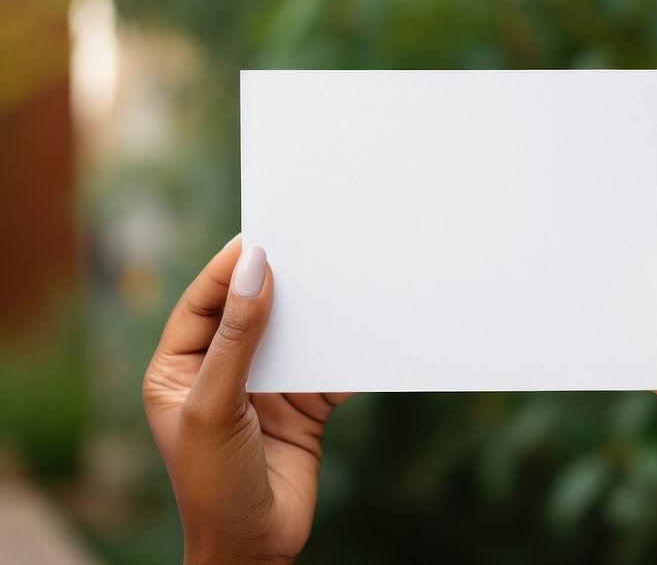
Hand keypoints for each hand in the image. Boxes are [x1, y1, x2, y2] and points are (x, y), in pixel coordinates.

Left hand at [143, 236, 349, 563]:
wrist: (256, 546)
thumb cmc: (212, 483)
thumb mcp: (214, 405)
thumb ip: (237, 338)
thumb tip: (255, 272)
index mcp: (179, 369)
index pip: (203, 305)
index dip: (227, 271)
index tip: (260, 240)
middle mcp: (221, 373)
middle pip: (250, 312)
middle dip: (277, 285)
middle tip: (306, 249)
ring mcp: (265, 389)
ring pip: (291, 336)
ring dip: (313, 316)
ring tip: (337, 282)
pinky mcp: (303, 407)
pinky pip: (326, 369)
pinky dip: (343, 353)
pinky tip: (360, 331)